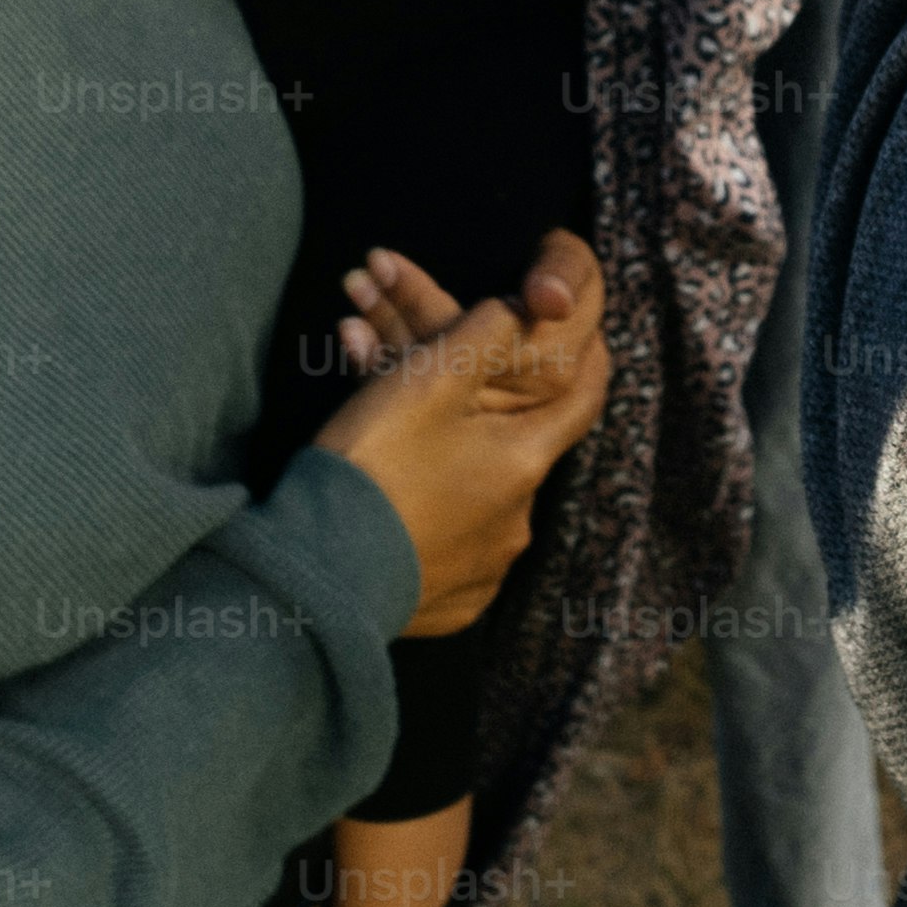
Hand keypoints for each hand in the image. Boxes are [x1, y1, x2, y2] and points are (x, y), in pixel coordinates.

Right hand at [309, 228, 607, 637]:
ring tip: (391, 438)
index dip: (584, 355)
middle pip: (515, 442)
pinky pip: (453, 541)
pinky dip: (432, 512)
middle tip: (432, 382)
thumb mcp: (428, 379)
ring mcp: (487, 566)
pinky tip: (394, 497)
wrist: (321, 573)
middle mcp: (519, 519)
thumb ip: (486, 334)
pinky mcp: (453, 598)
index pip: (584, 396)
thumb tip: (526, 308)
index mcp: (525, 459)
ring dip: (446, 458)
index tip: (576, 331)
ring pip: (478, 488)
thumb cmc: (378, 465)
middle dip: (479, 406)